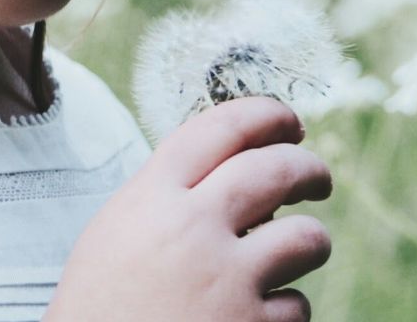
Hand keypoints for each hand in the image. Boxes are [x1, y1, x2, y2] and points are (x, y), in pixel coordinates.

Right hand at [45, 96, 333, 321]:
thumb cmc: (98, 311)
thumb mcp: (114, 237)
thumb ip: (165, 199)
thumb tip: (228, 173)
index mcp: (151, 198)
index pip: (222, 128)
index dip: (266, 115)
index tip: (288, 122)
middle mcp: (193, 228)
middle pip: (277, 169)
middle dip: (309, 168)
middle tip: (317, 178)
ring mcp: (227, 280)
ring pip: (307, 238)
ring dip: (310, 242)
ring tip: (300, 251)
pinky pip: (297, 305)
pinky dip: (284, 311)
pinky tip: (259, 315)